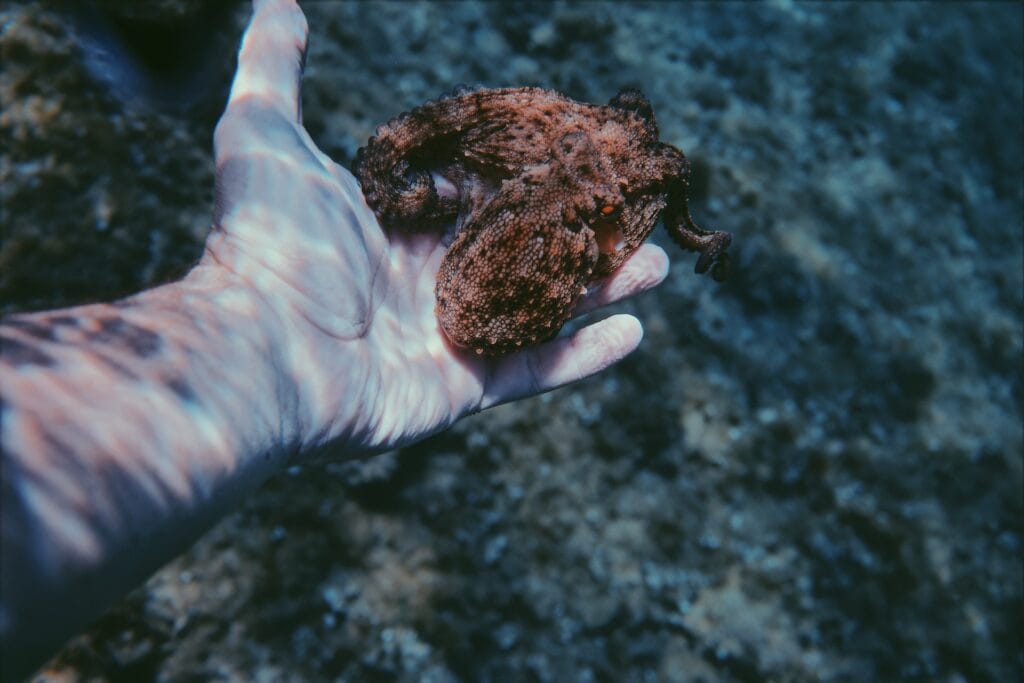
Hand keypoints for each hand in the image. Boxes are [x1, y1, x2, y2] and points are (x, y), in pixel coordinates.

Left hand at [203, 0, 670, 457]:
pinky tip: (635, 331)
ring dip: (601, 287)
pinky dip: (585, 357)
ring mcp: (448, 338)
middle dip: (584, 231)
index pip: (482, 194)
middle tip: (636, 208)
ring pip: (543, 308)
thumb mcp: (265, 133)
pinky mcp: (462, 388)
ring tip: (657, 265)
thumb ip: (276, 65)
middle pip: (525, 251)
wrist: (262, 347)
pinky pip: (536, 370)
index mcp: (398, 226)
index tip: (584, 154)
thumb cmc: (269, 240)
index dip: (532, 175)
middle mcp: (426, 281)